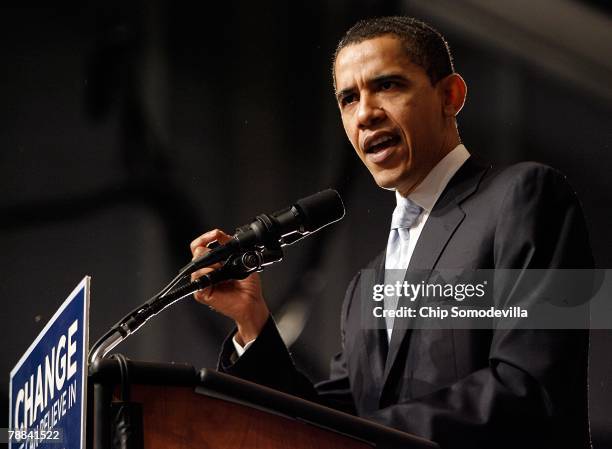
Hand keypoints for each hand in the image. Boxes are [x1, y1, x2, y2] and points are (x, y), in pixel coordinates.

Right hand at [190, 229, 269, 344]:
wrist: (252, 302)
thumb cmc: (248, 285)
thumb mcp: (242, 259)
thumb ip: (230, 246)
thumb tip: (220, 235)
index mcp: (213, 262)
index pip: (200, 245)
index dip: (206, 238)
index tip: (215, 234)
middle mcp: (206, 271)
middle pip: (196, 251)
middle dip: (209, 250)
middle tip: (221, 258)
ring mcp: (203, 281)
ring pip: (196, 263)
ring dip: (211, 263)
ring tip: (223, 270)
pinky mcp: (201, 293)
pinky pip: (197, 278)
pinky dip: (207, 273)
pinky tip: (218, 276)